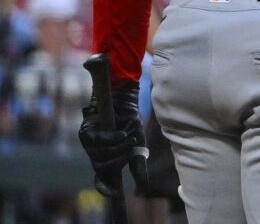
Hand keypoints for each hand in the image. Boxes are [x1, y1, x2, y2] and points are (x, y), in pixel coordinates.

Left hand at [79, 81, 148, 196]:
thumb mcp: (138, 141)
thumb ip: (137, 162)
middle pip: (102, 168)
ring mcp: (88, 144)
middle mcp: (95, 153)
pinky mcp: (85, 132)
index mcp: (106, 157)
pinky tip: (120, 134)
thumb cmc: (130, 119)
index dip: (104, 187)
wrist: (123, 98)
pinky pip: (97, 143)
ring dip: (119, 148)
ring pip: (100, 156)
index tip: (114, 193)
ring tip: (129, 137)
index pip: (101, 178)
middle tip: (131, 150)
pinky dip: (111, 139)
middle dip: (118, 162)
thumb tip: (143, 184)